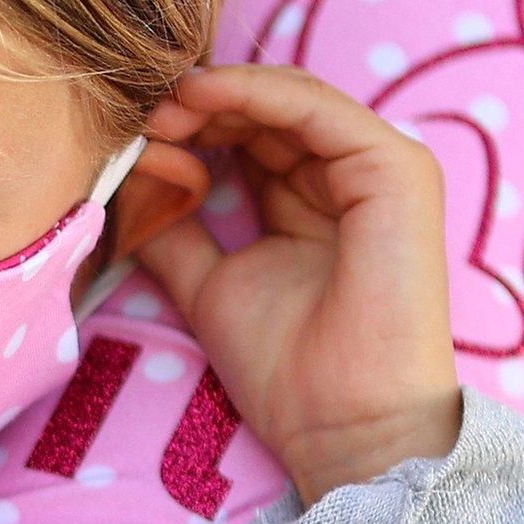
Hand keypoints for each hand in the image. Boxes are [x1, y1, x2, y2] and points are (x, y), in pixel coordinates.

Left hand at [138, 65, 462, 505]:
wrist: (346, 432)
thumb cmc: (291, 375)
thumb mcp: (210, 285)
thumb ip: (174, 234)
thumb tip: (127, 187)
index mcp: (317, 200)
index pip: (251, 134)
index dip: (192, 123)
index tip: (132, 130)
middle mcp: (354, 176)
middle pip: (268, 109)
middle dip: (198, 103)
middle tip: (139, 111)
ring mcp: (382, 168)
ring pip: (290, 98)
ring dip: (217, 93)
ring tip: (159, 108)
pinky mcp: (396, 169)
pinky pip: (315, 108)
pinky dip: (253, 92)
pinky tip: (199, 97)